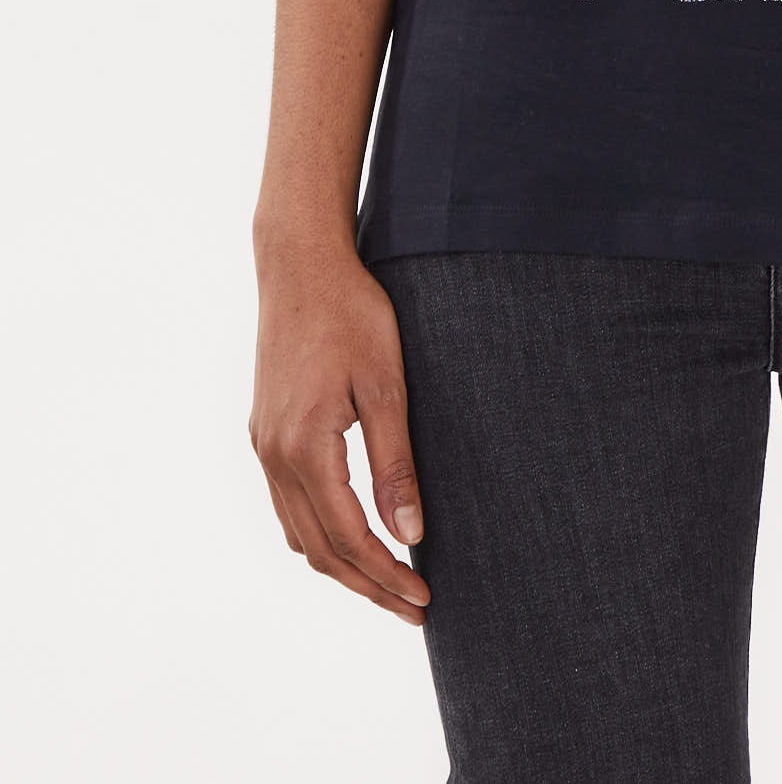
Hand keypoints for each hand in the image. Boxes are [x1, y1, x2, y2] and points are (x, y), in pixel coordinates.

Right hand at [250, 233, 429, 623]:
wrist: (300, 266)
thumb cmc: (352, 315)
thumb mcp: (386, 385)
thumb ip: (396, 462)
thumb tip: (410, 532)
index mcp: (304, 448)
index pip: (348, 538)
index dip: (387, 574)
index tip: (424, 598)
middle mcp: (273, 455)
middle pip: (319, 550)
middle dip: (368, 585)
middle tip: (414, 608)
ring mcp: (263, 444)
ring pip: (298, 533)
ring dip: (341, 565)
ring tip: (388, 582)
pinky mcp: (265, 430)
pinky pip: (288, 504)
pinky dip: (319, 533)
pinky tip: (350, 535)